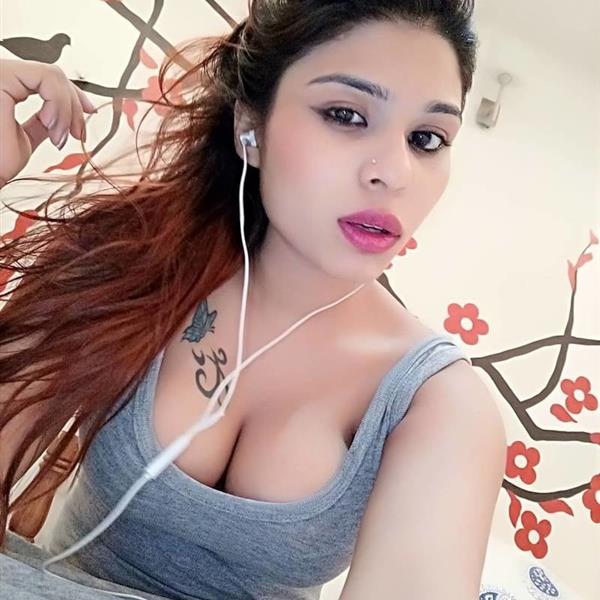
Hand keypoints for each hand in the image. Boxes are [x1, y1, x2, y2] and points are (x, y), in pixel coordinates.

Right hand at [0, 58, 96, 186]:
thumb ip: (41, 122)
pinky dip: (59, 104)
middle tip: (77, 133)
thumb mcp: (25, 139)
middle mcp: (0, 77)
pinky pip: (46, 77)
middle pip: (51, 74)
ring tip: (58, 136)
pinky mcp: (2, 77)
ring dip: (66, 110)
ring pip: (52, 75)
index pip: (43, 78)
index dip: (72, 96)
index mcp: (2, 88)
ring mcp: (0, 74)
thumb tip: (60, 117)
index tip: (87, 115)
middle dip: (74, 105)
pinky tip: (53, 126)